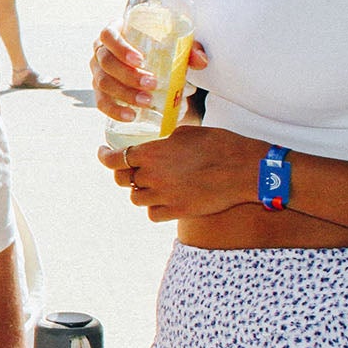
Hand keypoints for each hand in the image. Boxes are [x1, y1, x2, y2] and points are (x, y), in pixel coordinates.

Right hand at [90, 25, 206, 121]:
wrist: (149, 62)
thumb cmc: (157, 48)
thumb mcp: (172, 43)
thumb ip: (188, 49)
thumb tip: (201, 62)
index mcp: (114, 33)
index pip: (108, 36)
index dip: (120, 48)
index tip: (140, 60)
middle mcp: (101, 52)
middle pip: (106, 62)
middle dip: (128, 75)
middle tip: (152, 84)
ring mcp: (98, 73)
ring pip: (103, 83)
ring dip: (124, 93)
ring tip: (147, 102)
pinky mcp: (101, 92)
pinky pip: (102, 103)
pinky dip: (115, 110)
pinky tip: (131, 116)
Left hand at [97, 127, 260, 221]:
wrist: (244, 170)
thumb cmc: (220, 145)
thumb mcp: (188, 132)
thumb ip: (166, 141)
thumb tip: (160, 143)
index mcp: (151, 153)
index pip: (114, 159)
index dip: (104, 157)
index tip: (102, 152)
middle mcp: (151, 176)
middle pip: (122, 180)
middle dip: (125, 174)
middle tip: (132, 170)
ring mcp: (163, 196)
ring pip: (136, 199)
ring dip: (141, 191)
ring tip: (154, 184)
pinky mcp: (177, 212)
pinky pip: (152, 214)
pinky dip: (154, 208)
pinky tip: (164, 200)